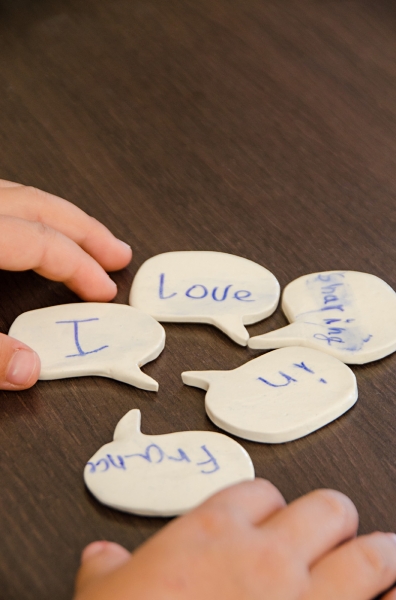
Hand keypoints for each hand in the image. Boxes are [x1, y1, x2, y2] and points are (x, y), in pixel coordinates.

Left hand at [0, 179, 131, 389]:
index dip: (80, 267)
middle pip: (42, 207)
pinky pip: (4, 200)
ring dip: (60, 217)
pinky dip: (30, 215)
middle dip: (87, 231)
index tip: (104, 291)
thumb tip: (28, 370)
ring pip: (22, 195)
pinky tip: (31, 231)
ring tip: (86, 237)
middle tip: (119, 253)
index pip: (44, 243)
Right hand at [74, 479, 395, 599]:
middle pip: (323, 508)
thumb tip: (100, 559)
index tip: (266, 517)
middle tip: (333, 530)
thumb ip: (107, 570)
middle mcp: (266, 557)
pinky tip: (394, 596)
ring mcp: (305, 599)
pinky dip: (392, 598)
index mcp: (212, 533)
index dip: (265, 504)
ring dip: (380, 555)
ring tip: (385, 556)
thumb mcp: (104, 598)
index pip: (257, 493)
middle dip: (332, 518)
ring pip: (368, 555)